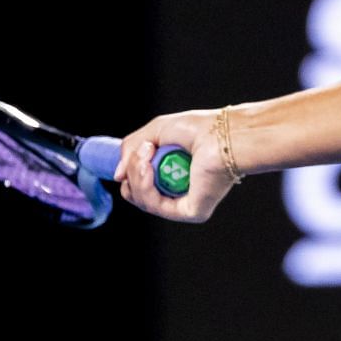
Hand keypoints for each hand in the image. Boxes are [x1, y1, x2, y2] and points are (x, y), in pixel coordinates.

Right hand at [111, 108, 236, 222]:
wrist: (222, 134)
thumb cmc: (198, 128)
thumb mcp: (155, 132)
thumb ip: (130, 150)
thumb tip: (117, 176)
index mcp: (175, 174)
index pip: (142, 183)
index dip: (130, 172)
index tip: (133, 154)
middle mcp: (181, 192)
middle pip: (138, 194)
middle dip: (132, 172)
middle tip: (144, 150)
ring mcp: (186, 204)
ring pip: (142, 201)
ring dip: (136, 175)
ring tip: (146, 154)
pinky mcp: (191, 212)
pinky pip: (155, 206)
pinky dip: (145, 186)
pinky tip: (149, 168)